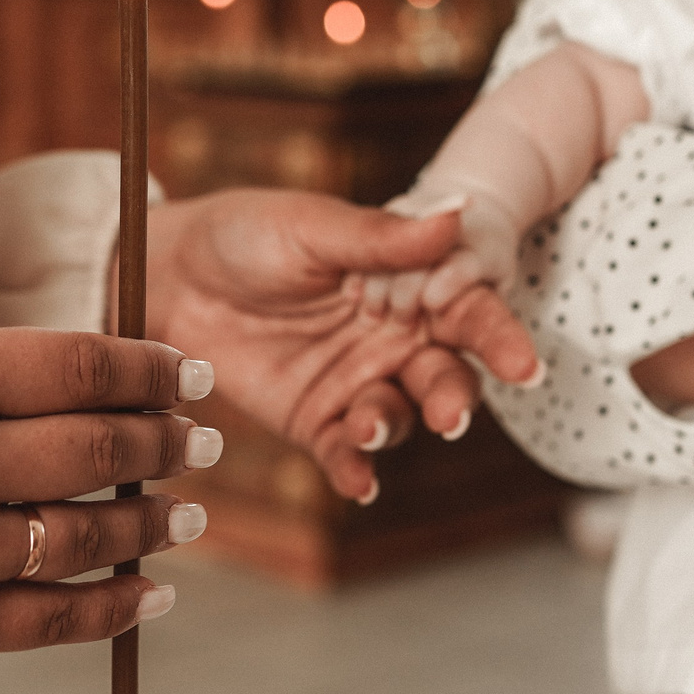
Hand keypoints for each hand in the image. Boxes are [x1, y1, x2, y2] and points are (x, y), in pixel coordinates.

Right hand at [0, 329, 212, 693]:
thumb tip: (94, 388)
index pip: (82, 365)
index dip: (152, 370)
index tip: (188, 375)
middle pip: (101, 448)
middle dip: (168, 444)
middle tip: (202, 440)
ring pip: (90, 536)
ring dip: (153, 524)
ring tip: (185, 515)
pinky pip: (55, 618)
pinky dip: (115, 606)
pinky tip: (147, 591)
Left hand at [144, 189, 538, 504]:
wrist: (171, 274)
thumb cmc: (248, 234)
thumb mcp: (313, 227)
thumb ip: (384, 237)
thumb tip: (460, 210)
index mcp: (409, 284)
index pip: (469, 311)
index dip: (499, 336)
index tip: (523, 364)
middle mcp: (395, 338)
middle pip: (446, 375)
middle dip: (454, 397)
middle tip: (449, 416)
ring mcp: (357, 382)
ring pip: (401, 416)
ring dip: (394, 425)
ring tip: (366, 423)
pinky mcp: (317, 420)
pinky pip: (348, 451)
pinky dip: (356, 468)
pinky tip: (358, 482)